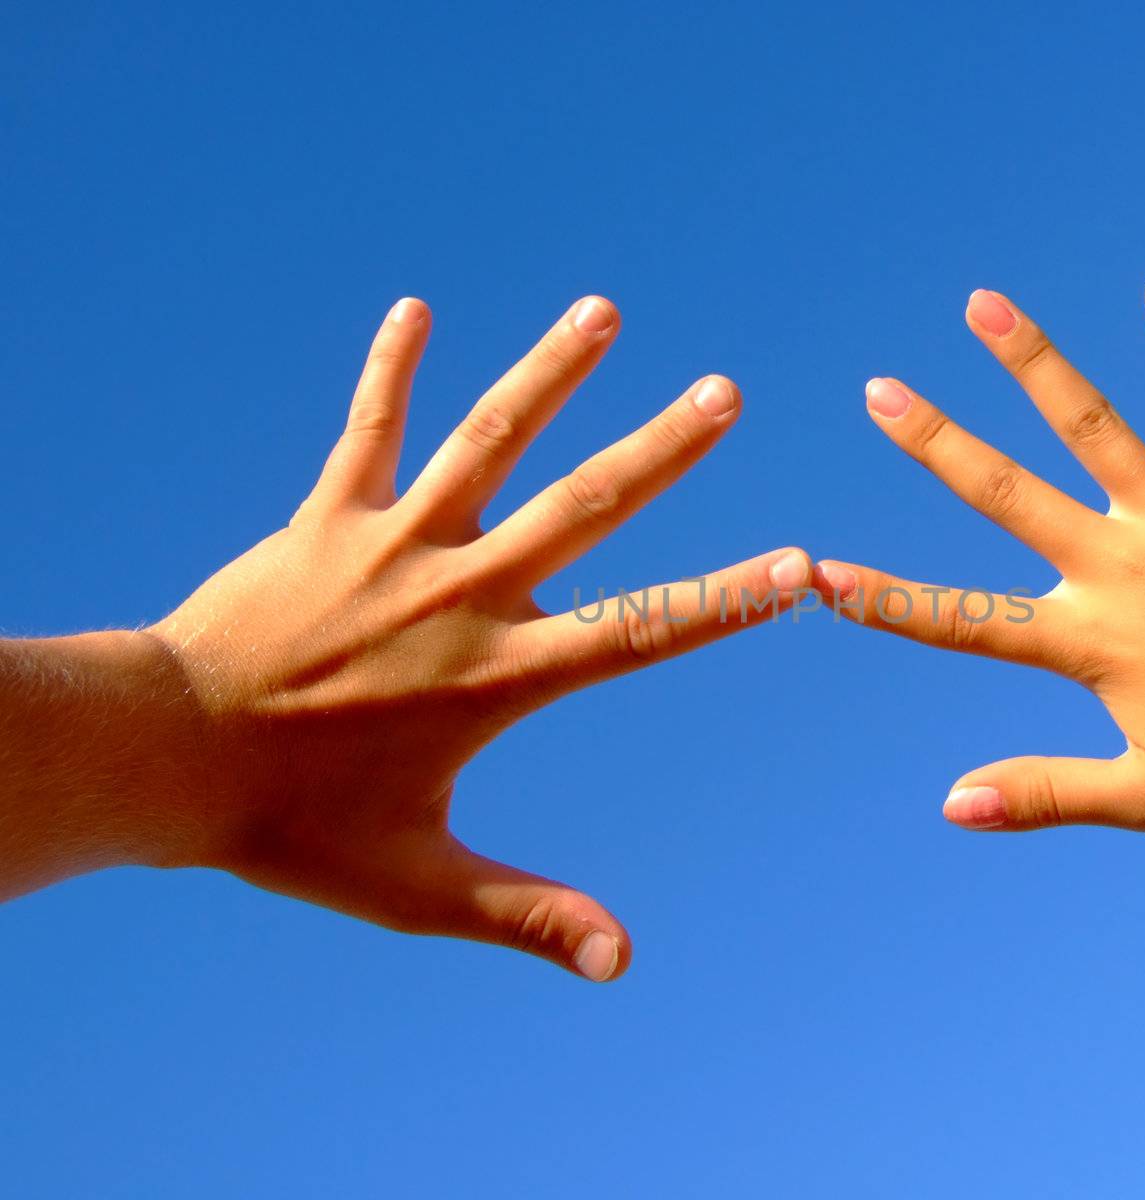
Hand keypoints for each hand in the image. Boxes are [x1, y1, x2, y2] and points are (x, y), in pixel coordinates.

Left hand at [141, 295, 813, 979]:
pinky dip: (391, 367)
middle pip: (583, 506)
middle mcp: (460, 594)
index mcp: (498, 676)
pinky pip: (367, 430)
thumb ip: (528, 914)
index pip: (640, 631)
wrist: (162, 758)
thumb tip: (624, 962)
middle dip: (663, 447)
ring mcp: (392, 544)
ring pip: (488, 439)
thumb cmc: (292, 826)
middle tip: (725, 392)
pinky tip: (415, 307)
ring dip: (551, 372)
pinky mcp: (327, 519)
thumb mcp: (419, 884)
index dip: (726, 601)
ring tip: (602, 310)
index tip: (800, 565)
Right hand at [817, 271, 1144, 833]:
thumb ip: (1044, 794)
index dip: (885, 599)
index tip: (817, 571)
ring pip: (1089, 424)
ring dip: (1031, 361)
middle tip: (878, 391)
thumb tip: (948, 806)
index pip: (963, 617)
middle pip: (1006, 492)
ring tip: (982, 303)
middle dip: (934, 441)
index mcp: (1089, 639)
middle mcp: (1119, 564)